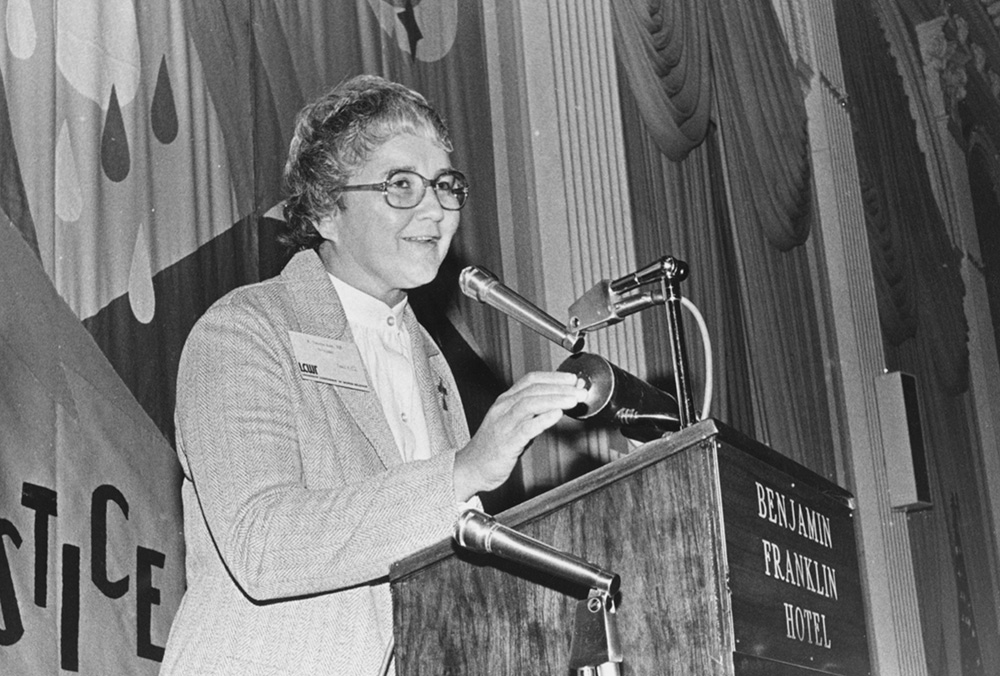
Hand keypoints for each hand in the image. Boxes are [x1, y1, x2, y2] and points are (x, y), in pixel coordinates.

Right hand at [453, 371, 586, 501]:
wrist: (471, 468)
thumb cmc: (493, 447)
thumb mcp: (512, 423)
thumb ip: (532, 414)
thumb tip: (558, 406)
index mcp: (505, 401)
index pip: (531, 380)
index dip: (553, 377)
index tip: (572, 378)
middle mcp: (503, 408)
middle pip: (533, 389)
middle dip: (560, 387)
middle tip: (580, 389)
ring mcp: (504, 424)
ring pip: (530, 403)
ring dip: (555, 399)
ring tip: (573, 399)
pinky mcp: (506, 442)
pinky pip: (526, 427)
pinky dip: (542, 419)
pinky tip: (556, 415)